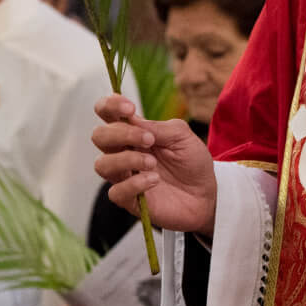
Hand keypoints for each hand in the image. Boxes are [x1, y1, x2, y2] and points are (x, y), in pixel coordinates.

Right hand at [92, 94, 218, 236]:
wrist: (205, 194)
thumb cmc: (191, 162)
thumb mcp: (182, 136)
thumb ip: (158, 127)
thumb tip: (133, 120)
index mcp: (133, 132)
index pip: (107, 112)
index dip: (110, 106)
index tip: (130, 108)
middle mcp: (123, 152)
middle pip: (99, 136)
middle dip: (120, 134)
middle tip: (148, 139)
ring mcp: (124, 176)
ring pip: (102, 164)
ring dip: (127, 159)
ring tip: (152, 163)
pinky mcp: (130, 200)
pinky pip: (116, 192)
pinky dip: (134, 184)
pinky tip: (154, 180)